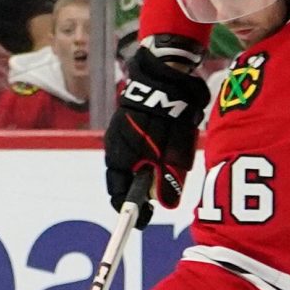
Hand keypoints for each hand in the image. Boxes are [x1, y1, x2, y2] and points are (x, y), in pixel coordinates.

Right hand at [104, 47, 209, 227]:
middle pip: (125, 179)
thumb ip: (169, 175)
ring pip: (131, 163)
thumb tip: (165, 204)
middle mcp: (115, 146)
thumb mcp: (174, 147)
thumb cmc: (171, 109)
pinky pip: (135, 147)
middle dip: (142, 189)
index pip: (119, 193)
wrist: (165, 70)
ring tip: (168, 164)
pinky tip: (165, 146)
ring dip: (147, 170)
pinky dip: (148, 154)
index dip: (131, 209)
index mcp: (121, 155)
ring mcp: (120, 133)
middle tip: (163, 193)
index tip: (146, 219)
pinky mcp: (128, 123)